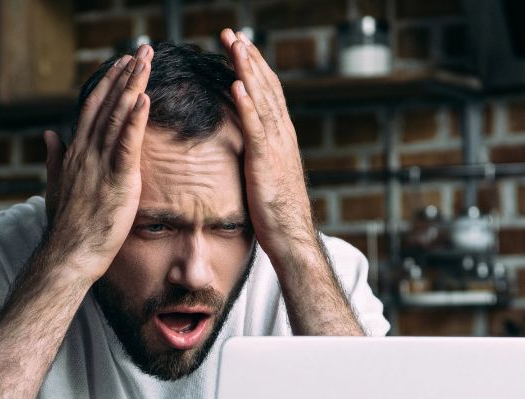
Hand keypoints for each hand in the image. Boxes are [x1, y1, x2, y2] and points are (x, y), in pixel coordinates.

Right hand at [43, 44, 152, 281]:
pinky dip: (135, 121)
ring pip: (117, 117)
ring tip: (145, 63)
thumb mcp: (55, 187)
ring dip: (133, 87)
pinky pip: (127, 145)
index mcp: (74, 154)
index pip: (91, 109)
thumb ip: (54, 158)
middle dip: (124, 76)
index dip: (106, 84)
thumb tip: (49, 134)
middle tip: (140, 51)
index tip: (120, 64)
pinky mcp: (117, 181)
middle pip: (105, 105)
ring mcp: (99, 166)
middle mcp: (85, 153)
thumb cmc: (65, 228)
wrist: (67, 255)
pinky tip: (145, 99)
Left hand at [219, 29, 316, 259]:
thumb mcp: (267, 177)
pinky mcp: (265, 163)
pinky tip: (236, 84)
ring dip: (247, 71)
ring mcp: (275, 148)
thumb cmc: (277, 214)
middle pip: (265, 88)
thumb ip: (259, 156)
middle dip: (248, 59)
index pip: (269, 94)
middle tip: (232, 34)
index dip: (255, 68)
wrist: (292, 238)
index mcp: (281, 138)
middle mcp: (282, 136)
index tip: (241, 45)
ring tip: (234, 45)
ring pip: (261, 100)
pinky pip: (255, 128)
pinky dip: (246, 104)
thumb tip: (245, 147)